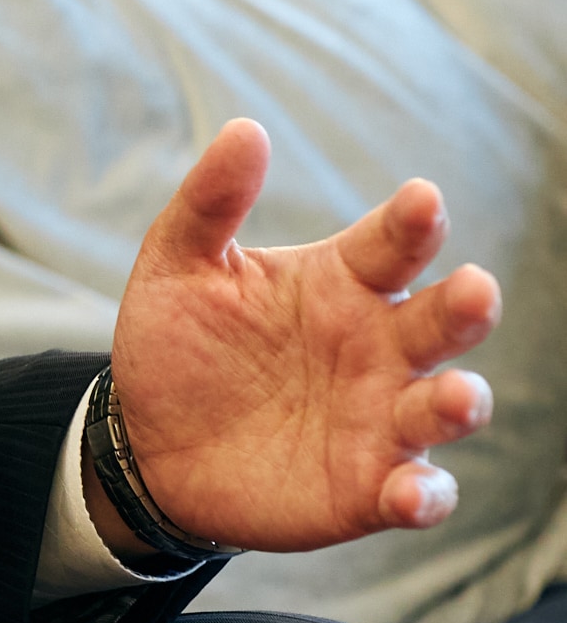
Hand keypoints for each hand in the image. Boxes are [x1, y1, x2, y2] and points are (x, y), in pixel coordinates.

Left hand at [106, 118, 501, 554]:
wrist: (148, 443)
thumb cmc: (178, 344)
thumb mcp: (178, 266)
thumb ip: (211, 202)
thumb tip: (246, 129)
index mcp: (340, 283)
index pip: (391, 245)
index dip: (412, 224)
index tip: (423, 199)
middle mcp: (377, 346)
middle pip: (441, 321)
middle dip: (465, 307)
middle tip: (474, 289)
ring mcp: (381, 417)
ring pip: (445, 406)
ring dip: (459, 402)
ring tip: (456, 396)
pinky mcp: (370, 487)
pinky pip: (418, 492)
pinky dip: (425, 494)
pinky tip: (409, 490)